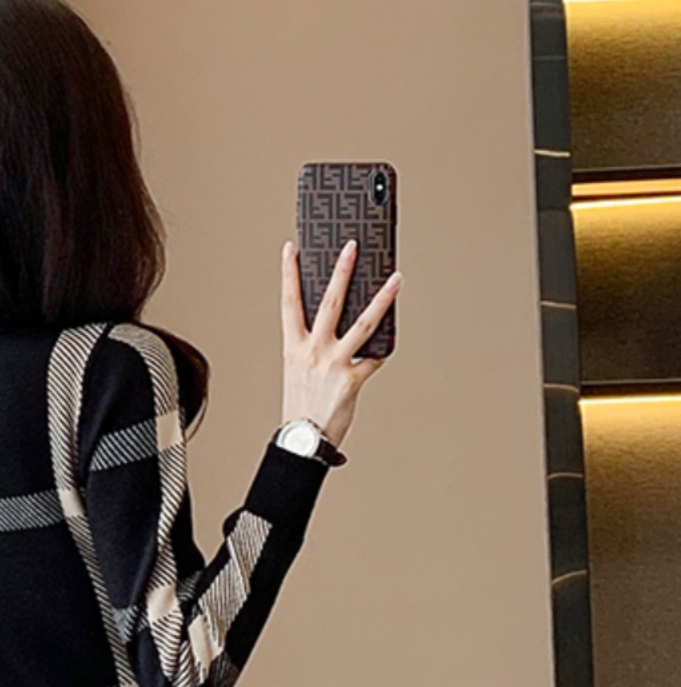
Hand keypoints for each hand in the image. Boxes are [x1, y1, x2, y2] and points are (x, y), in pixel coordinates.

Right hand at [279, 238, 400, 448]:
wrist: (304, 440)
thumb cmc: (302, 406)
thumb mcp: (298, 370)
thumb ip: (313, 345)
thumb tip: (335, 322)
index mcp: (294, 348)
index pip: (290, 303)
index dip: (289, 274)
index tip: (291, 249)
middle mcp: (313, 352)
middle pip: (330, 303)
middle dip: (342, 271)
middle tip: (352, 246)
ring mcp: (334, 364)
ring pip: (363, 324)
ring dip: (383, 298)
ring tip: (396, 278)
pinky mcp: (353, 380)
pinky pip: (375, 358)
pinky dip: (384, 351)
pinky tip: (391, 339)